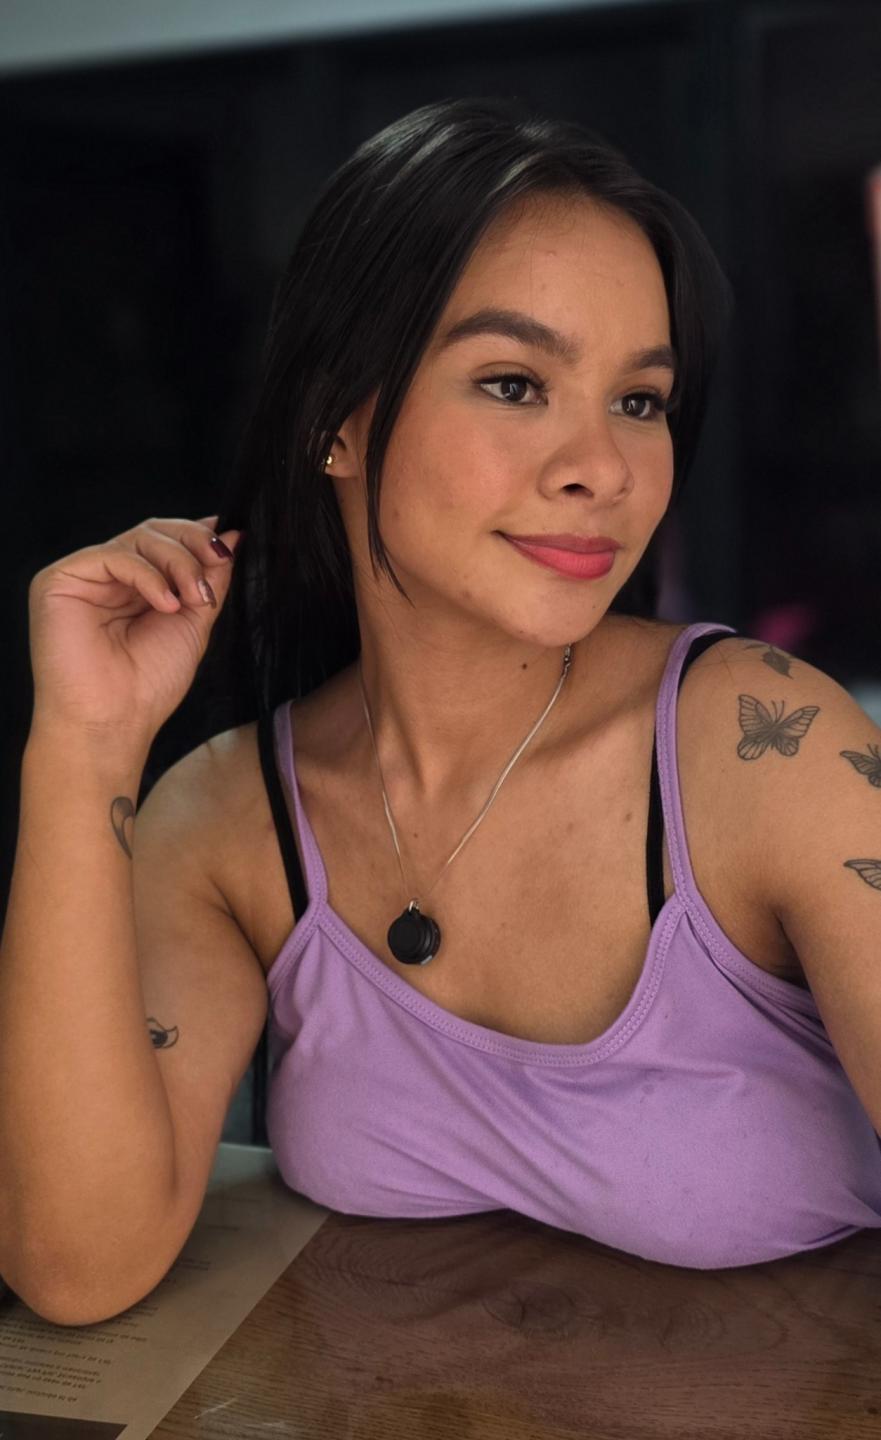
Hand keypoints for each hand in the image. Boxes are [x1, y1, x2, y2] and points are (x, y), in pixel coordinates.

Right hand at [28, 514, 242, 746]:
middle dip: (194, 545)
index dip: (198, 535)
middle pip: (154, 531)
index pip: (167, 540)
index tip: (229, 546)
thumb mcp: (194, 622)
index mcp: (137, 586)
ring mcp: (85, 576)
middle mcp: (109, 577)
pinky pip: (113, 555)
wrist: (113, 722)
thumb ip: (210, 578)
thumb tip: (233, 534)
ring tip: (196, 597)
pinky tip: (167, 604)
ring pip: (138, 538)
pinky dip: (148, 575)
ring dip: (180, 562)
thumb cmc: (148, 685)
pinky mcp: (60, 580)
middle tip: (216, 570)